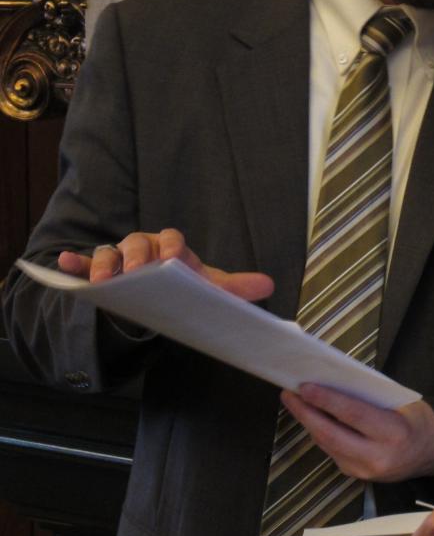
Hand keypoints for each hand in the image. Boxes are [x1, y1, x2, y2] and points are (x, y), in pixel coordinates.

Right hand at [57, 228, 274, 300]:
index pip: (172, 240)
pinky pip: (80, 265)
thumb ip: (234, 287)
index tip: (174, 260)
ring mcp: (117, 260)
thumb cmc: (183, 286)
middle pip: (137, 243)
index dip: (173, 248)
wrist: (156, 295)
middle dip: (136, 256)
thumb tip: (269, 286)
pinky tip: (61, 265)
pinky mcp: (94, 274)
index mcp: (171, 247)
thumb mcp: (207, 288)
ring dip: (103, 264)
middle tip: (136, 271)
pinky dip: (72, 265)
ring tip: (102, 281)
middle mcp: (143, 248)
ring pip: (108, 254)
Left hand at [280, 384, 433, 482]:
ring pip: (327, 445)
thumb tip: (332, 385)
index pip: (352, 414)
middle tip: (289, 393)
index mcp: (393, 433)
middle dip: (306, 413)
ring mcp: (366, 471)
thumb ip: (367, 399)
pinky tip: (312, 419)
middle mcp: (377, 456)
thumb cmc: (416, 419)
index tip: (304, 387)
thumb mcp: (398, 403)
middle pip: (331, 434)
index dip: (325, 400)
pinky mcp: (357, 476)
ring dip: (308, 423)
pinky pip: (333, 452)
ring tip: (295, 403)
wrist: (432, 451)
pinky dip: (320, 434)